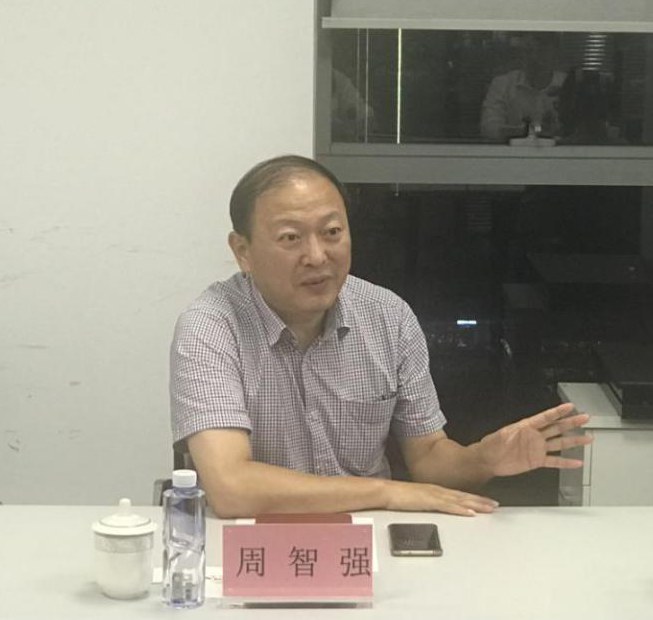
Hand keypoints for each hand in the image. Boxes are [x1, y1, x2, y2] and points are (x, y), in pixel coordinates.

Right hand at [384, 479, 498, 516]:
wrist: (386, 491)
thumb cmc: (398, 496)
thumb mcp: (417, 500)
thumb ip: (428, 503)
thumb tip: (436, 509)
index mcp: (435, 490)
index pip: (459, 495)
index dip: (475, 498)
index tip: (487, 502)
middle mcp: (437, 490)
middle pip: (464, 496)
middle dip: (481, 501)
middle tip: (495, 505)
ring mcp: (434, 495)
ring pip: (460, 500)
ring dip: (476, 504)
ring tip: (490, 508)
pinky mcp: (428, 501)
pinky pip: (448, 506)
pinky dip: (460, 509)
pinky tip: (470, 512)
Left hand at [477, 403, 591, 476]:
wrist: (488, 460)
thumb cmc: (492, 445)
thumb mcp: (501, 434)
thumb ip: (512, 432)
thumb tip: (515, 431)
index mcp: (526, 426)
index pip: (546, 417)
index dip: (558, 412)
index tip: (570, 406)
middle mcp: (535, 436)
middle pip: (557, 427)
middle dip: (571, 422)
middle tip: (585, 418)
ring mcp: (537, 448)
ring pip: (559, 443)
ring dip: (574, 441)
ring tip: (587, 438)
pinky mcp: (537, 460)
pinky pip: (554, 461)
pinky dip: (566, 462)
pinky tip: (576, 462)